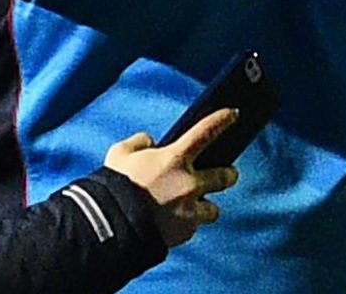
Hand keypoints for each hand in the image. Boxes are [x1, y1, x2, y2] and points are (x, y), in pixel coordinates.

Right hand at [104, 108, 239, 247]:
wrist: (111, 228)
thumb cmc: (113, 187)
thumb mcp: (119, 154)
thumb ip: (138, 143)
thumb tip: (150, 143)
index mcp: (175, 159)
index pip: (206, 131)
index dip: (223, 120)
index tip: (234, 114)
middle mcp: (190, 183)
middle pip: (225, 176)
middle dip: (228, 175)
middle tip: (227, 175)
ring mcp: (190, 209)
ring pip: (213, 209)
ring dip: (206, 208)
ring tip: (193, 208)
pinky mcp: (185, 232)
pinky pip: (192, 227)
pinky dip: (185, 225)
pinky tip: (171, 225)